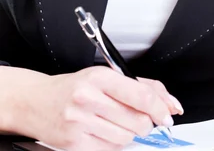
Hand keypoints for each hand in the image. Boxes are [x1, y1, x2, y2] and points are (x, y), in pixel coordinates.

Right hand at [7, 66, 182, 150]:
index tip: (168, 114)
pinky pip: (111, 149)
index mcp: (100, 77)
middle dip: (147, 123)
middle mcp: (89, 98)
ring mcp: (81, 122)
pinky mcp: (75, 143)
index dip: (160, 108)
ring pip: (127, 137)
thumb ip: (140, 86)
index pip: (140, 95)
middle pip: (138, 120)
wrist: (36, 102)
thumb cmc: (73, 88)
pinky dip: (115, 143)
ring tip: (116, 122)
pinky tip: (105, 131)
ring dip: (130, 133)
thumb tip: (170, 104)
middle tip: (142, 118)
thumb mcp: (105, 76)